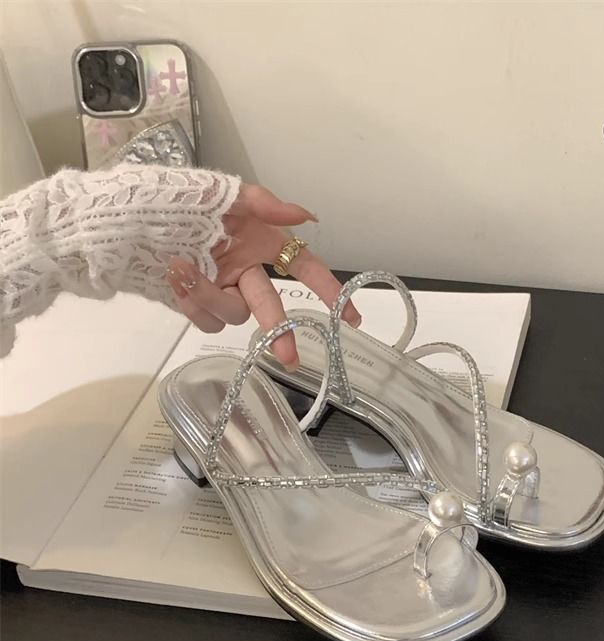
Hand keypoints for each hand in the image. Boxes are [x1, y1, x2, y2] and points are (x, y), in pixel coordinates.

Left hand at [166, 183, 359, 368]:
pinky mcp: (198, 303)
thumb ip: (264, 204)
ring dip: (209, 296)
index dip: (328, 291)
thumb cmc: (177, 199)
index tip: (350, 317)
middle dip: (280, 331)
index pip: (304, 268)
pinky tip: (175, 277)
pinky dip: (191, 301)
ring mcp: (223, 289)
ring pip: (233, 314)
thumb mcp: (223, 193)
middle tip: (288, 357)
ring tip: (181, 268)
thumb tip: (306, 216)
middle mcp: (246, 270)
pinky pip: (206, 319)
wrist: (126, 218)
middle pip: (271, 306)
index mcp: (260, 242)